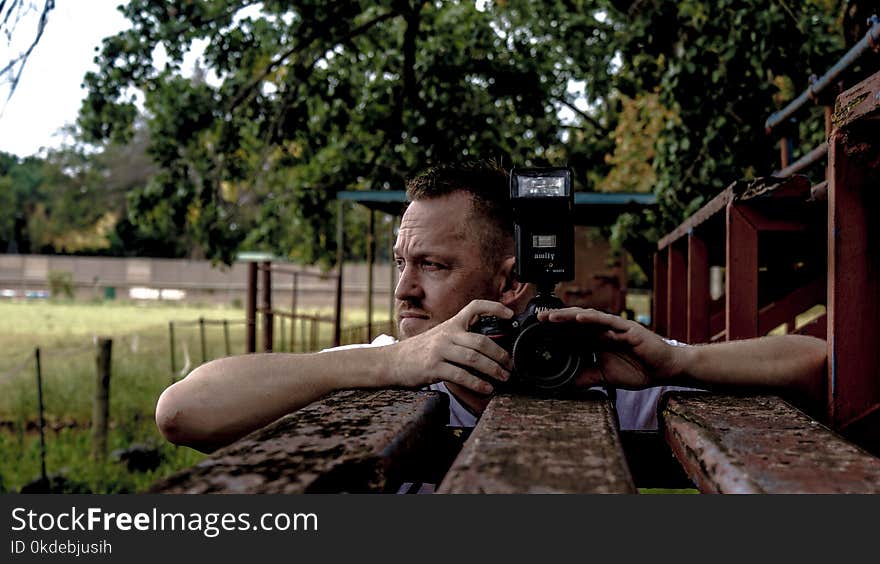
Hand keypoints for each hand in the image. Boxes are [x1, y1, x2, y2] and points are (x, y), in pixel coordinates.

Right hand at [387, 300, 514, 394]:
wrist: (392, 361)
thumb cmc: (420, 351)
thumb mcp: (440, 336)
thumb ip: (460, 338)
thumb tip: (488, 348)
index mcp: (451, 324)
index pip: (474, 307)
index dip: (494, 308)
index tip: (510, 314)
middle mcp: (447, 335)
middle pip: (481, 341)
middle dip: (500, 354)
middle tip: (510, 364)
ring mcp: (440, 351)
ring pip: (473, 359)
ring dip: (493, 370)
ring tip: (503, 377)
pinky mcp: (433, 367)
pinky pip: (460, 375)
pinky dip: (477, 383)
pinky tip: (486, 388)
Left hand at [537, 308, 683, 389]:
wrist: (664, 369)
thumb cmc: (638, 369)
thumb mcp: (605, 377)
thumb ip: (587, 377)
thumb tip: (567, 383)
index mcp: (596, 340)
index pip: (571, 333)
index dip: (554, 331)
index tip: (535, 332)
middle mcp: (602, 331)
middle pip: (575, 322)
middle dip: (556, 320)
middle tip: (537, 319)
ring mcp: (614, 328)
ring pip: (587, 318)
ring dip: (568, 316)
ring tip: (551, 316)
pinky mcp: (626, 329)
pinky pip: (607, 321)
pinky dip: (593, 319)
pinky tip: (579, 318)